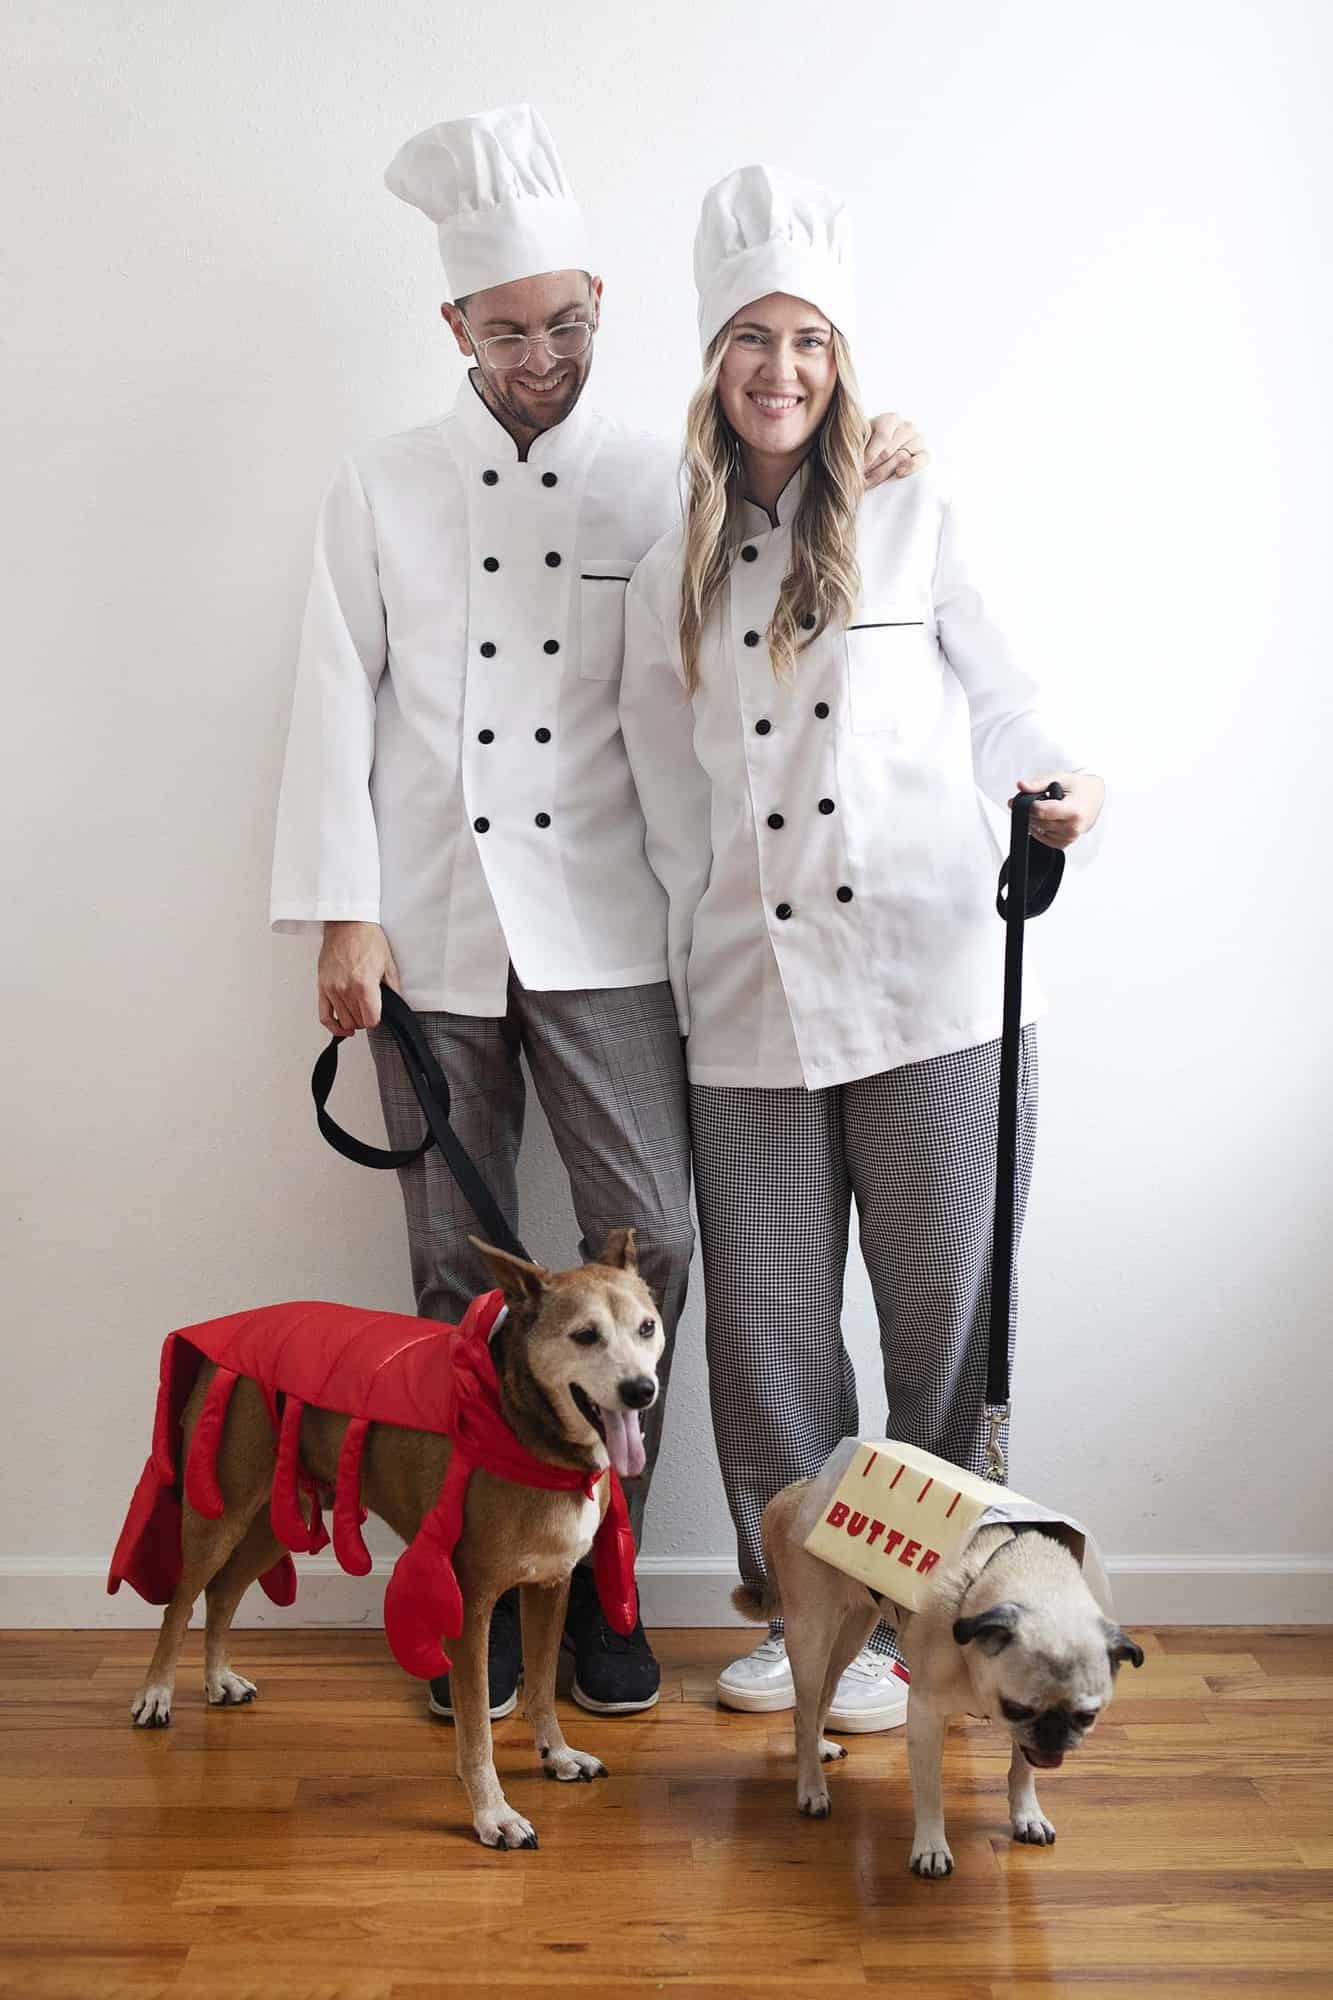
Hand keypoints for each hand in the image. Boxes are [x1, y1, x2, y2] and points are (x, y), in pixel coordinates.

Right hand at [317, 921, 399, 1035]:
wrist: (348, 923)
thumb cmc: (367, 938)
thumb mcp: (388, 964)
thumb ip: (392, 988)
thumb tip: (394, 1004)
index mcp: (364, 984)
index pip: (371, 1020)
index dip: (378, 1020)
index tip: (379, 1014)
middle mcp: (346, 988)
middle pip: (358, 1022)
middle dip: (366, 1019)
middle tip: (371, 1009)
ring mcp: (332, 988)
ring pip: (343, 1021)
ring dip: (353, 1020)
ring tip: (359, 1011)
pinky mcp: (322, 986)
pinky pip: (324, 1016)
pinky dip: (333, 1026)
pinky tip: (341, 1027)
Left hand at [864, 411, 928, 489]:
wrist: (880, 454)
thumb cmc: (867, 445)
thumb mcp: (861, 438)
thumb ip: (857, 441)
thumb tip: (854, 452)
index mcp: (890, 419)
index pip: (882, 437)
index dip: (869, 455)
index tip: (857, 468)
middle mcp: (907, 426)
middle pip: (889, 451)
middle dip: (872, 468)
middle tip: (859, 479)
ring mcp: (918, 439)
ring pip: (901, 457)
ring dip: (883, 472)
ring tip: (869, 482)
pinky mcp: (925, 454)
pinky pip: (922, 459)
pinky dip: (911, 466)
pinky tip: (899, 473)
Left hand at [1013, 773, 1104, 850]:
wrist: (1095, 796)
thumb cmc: (1079, 787)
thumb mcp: (1060, 778)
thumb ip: (1039, 783)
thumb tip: (1021, 785)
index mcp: (1073, 811)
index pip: (1041, 811)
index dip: (1026, 805)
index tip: (1016, 800)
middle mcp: (1072, 827)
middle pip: (1037, 822)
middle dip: (1028, 812)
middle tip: (1029, 802)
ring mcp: (1069, 837)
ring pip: (1038, 831)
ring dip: (1034, 820)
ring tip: (1042, 808)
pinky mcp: (1065, 843)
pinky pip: (1043, 840)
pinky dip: (1039, 830)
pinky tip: (1044, 819)